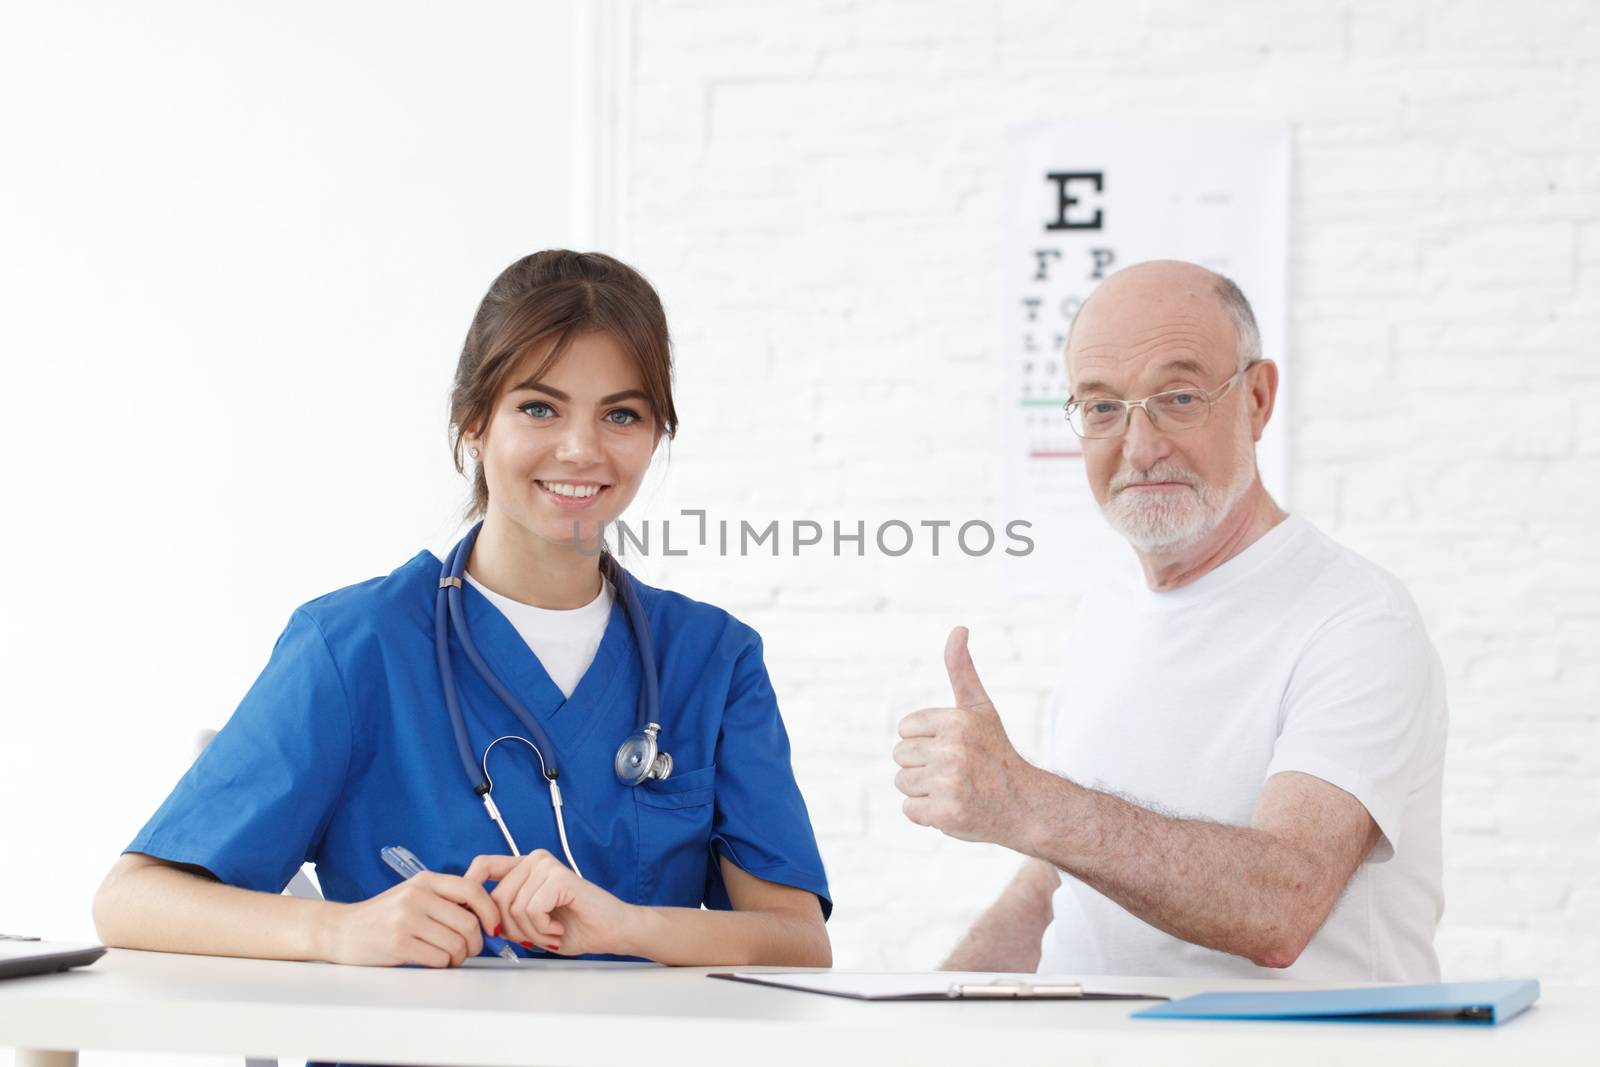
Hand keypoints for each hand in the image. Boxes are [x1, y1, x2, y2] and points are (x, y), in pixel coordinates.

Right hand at [325, 872, 496, 966]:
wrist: (341, 930)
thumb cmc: (383, 915)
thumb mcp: (414, 895)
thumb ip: (445, 899)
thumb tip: (485, 915)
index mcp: (425, 880)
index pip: (472, 889)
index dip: (490, 910)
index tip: (493, 926)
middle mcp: (417, 896)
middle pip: (468, 922)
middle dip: (476, 943)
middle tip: (470, 949)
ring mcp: (406, 919)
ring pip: (456, 944)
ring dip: (459, 957)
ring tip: (450, 957)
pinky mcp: (398, 943)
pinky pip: (438, 959)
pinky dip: (443, 965)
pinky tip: (434, 961)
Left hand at [465, 850, 634, 956]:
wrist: (611, 931)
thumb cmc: (574, 927)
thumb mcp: (528, 924)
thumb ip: (504, 915)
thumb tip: (475, 918)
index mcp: (525, 867)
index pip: (483, 865)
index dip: (471, 888)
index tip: (474, 916)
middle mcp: (534, 860)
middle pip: (496, 899)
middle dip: (512, 929)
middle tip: (537, 935)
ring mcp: (547, 866)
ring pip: (514, 908)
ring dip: (532, 932)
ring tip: (551, 932)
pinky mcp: (559, 877)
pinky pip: (532, 910)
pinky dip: (542, 928)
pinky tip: (558, 928)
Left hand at [894, 626, 1039, 845]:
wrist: (1025, 805)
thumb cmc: (996, 753)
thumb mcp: (980, 708)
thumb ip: (961, 669)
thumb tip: (958, 628)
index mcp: (956, 721)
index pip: (904, 729)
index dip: (924, 741)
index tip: (952, 748)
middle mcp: (953, 750)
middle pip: (900, 756)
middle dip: (922, 766)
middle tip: (955, 772)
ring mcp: (949, 783)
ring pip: (903, 783)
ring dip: (924, 791)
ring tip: (954, 789)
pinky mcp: (946, 814)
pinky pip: (910, 810)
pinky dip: (927, 815)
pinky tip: (953, 809)